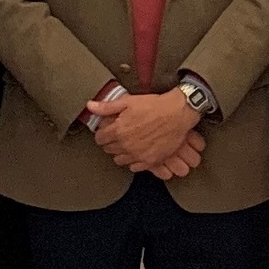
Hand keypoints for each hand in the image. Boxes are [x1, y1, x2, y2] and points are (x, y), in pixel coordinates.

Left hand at [89, 89, 205, 170]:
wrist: (177, 113)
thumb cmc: (154, 106)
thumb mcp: (128, 101)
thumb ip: (107, 107)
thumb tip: (90, 106)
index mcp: (118, 131)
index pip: (100, 139)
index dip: (102, 133)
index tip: (107, 130)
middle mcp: (126, 146)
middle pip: (109, 149)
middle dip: (111, 142)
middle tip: (118, 135)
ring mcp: (138, 155)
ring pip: (120, 160)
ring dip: (121, 152)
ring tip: (128, 143)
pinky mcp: (150, 161)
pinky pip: (134, 167)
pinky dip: (134, 161)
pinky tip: (138, 152)